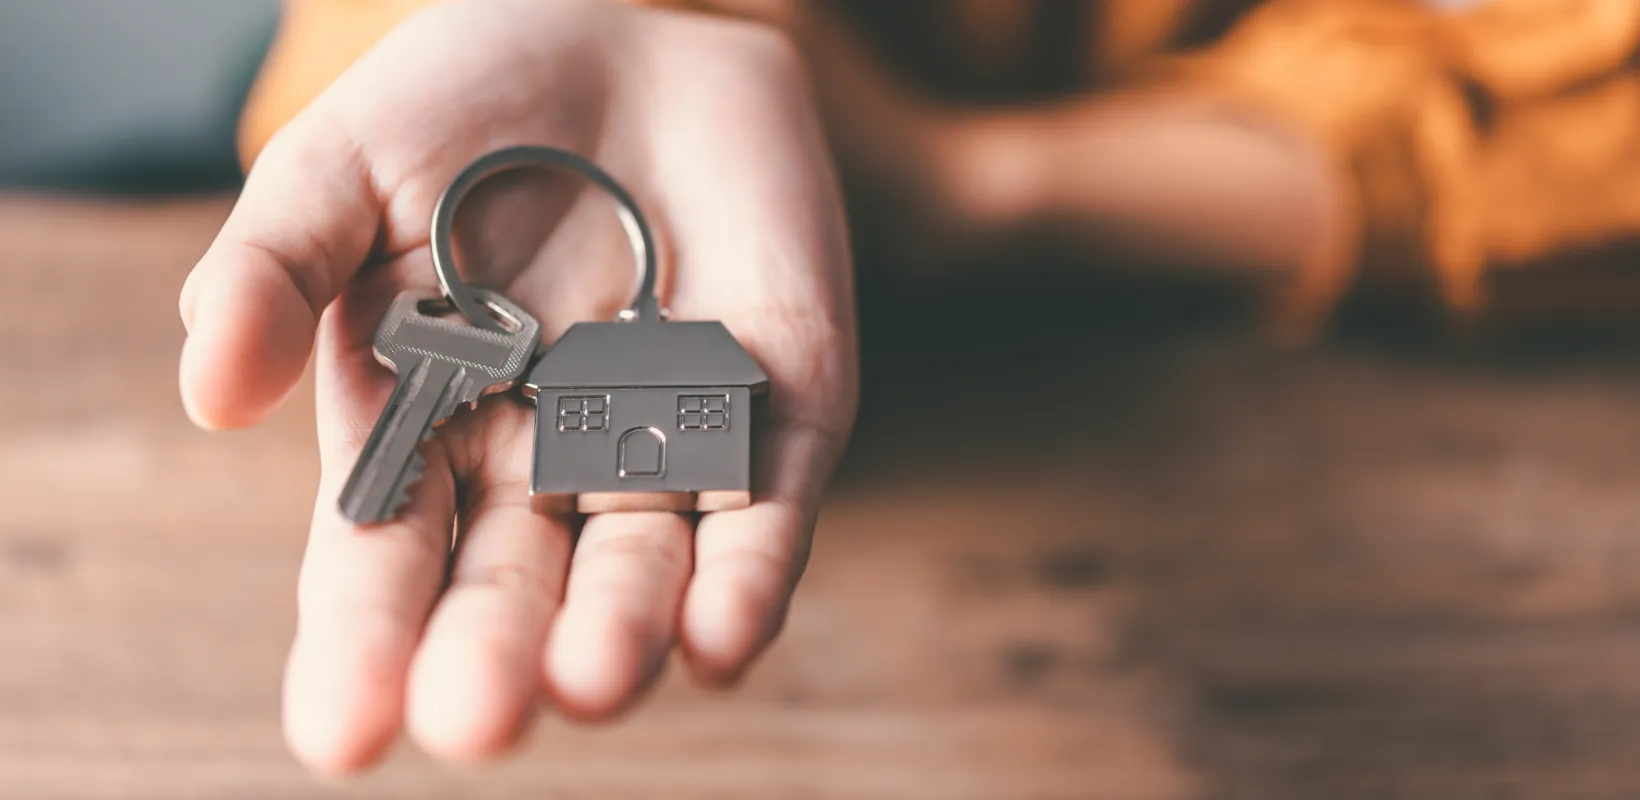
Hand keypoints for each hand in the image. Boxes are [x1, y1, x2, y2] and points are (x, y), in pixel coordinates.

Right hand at [177, 0, 855, 773]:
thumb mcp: (340, 169)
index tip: (343, 728)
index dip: (364, 643)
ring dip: (623, 630)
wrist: (625, 36)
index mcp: (422, 433)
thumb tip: (209, 393)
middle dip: (496, 654)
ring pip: (644, 568)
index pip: (385, 562)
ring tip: (591, 681)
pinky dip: (751, 574)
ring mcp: (661, 441)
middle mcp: (541, 463)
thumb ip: (272, 268)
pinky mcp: (773, 407)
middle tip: (477, 717)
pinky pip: (768, 507)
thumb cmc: (464, 106)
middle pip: (515, 588)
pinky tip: (722, 639)